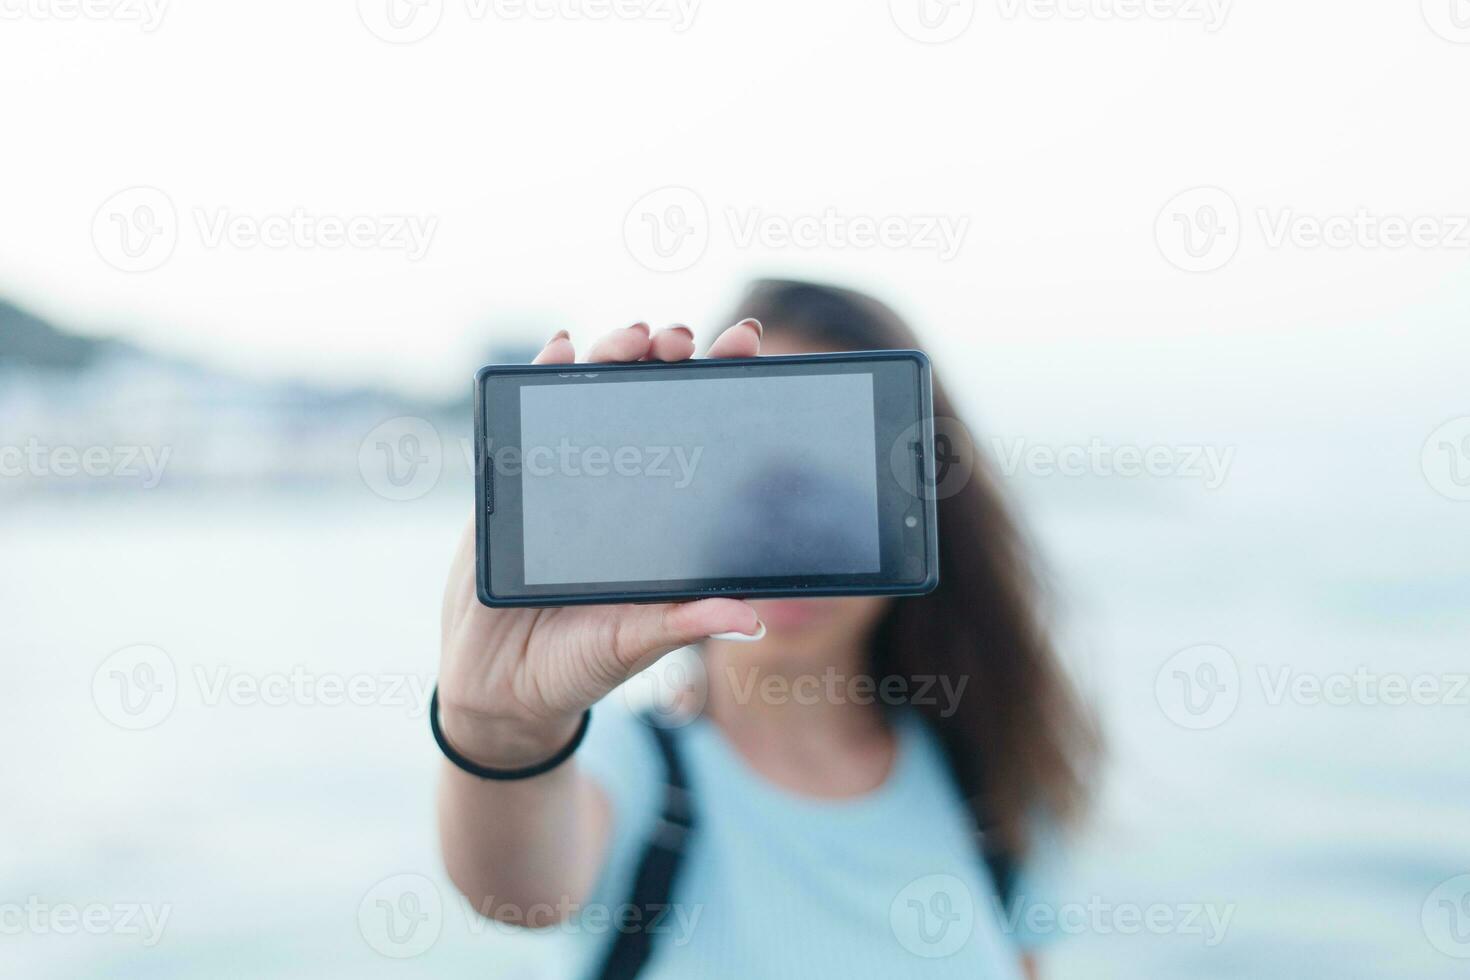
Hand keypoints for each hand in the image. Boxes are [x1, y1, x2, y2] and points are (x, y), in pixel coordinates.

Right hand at [436, 319, 765, 766]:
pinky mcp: (514, 485)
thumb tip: (752, 619)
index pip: (701, 436)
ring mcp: (565, 480)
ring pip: (592, 398)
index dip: (724, 389)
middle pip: (648, 402)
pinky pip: (527, 421)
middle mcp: (620, 488)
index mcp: (662, 517)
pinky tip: (558, 348)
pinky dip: (542, 378)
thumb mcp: (637, 643)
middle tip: (680, 340)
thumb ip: (685, 625)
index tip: (747, 344)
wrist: (499, 689)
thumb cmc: (579, 666)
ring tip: (632, 338)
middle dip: (667, 359)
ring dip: (611, 356)